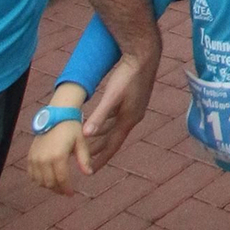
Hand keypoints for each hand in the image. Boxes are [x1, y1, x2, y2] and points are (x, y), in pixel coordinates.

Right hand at [27, 119, 88, 193]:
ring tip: (58, 186)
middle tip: (65, 191)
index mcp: (58, 156)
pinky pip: (31, 175)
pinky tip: (47, 179)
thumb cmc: (71, 128)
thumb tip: (89, 174)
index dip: (67, 189)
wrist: (56, 116)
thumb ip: (84, 159)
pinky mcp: (30, 156)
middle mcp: (44, 159)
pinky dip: (38, 180)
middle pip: (50, 183)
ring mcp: (35, 158)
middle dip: (58, 189)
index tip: (71, 194)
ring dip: (48, 186)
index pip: (62, 179)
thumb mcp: (81, 142)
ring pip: (39, 181)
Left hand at [81, 51, 157, 166]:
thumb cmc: (128, 75)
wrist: (144, 56)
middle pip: (113, 140)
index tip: (90, 172)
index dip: (101, 159)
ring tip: (88, 147)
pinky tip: (98, 125)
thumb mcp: (112, 96)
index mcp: (129, 119)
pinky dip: (106, 125)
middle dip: (99, 151)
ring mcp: (134, 110)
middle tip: (85, 163)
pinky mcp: (132, 102)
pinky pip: (116, 120)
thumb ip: (99, 116)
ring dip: (101, 138)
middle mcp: (133, 118)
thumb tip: (85, 134)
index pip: (113, 146)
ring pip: (114, 130)